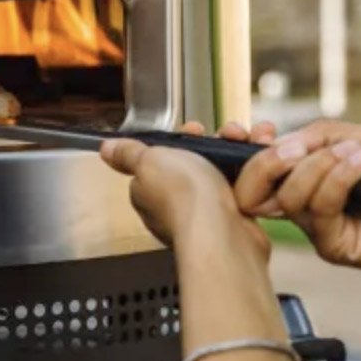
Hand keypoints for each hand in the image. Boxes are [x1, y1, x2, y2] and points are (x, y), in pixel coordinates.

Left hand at [100, 138, 269, 257]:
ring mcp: (203, 212)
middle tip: (223, 136)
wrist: (221, 230)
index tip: (193, 130)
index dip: (178, 141)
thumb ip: (129, 153)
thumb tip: (107, 149)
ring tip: (243, 143)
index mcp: (147, 189)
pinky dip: (250, 175)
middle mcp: (173, 204)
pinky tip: (253, 168)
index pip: (158, 159)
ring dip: (232, 155)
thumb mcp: (149, 160)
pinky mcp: (230, 219)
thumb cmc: (183, 198)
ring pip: (219, 173)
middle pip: (192, 163)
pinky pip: (240, 189)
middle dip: (210, 144)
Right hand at [230, 120, 360, 276]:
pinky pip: (318, 210)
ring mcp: (318, 226)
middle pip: (253, 190)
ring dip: (318, 167)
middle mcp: (307, 203)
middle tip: (292, 150)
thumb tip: (280, 143)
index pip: (259, 169)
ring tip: (354, 154)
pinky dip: (338, 179)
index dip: (249, 149)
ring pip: (286, 197)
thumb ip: (322, 135)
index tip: (256, 130)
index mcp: (309, 177)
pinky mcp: (333, 246)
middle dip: (264, 164)